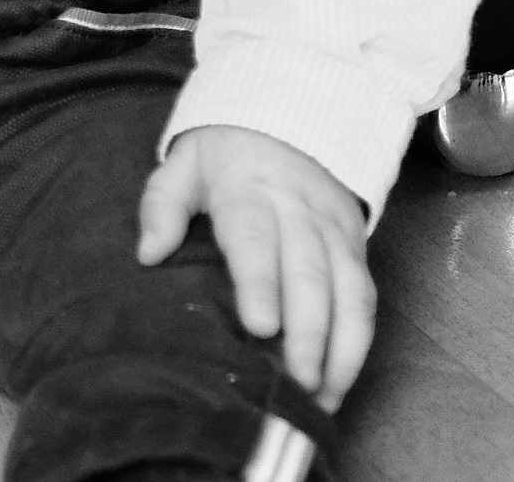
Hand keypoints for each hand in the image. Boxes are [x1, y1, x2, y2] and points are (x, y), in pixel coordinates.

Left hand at [136, 124, 373, 410]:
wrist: (284, 118)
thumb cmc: (222, 155)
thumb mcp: (183, 165)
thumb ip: (162, 205)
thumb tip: (148, 253)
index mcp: (248, 188)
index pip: (255, 237)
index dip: (260, 282)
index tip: (260, 326)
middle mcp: (297, 209)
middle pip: (309, 272)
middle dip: (308, 332)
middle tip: (296, 382)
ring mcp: (332, 227)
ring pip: (347, 288)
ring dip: (340, 347)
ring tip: (320, 397)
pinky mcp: (356, 244)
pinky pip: (365, 295)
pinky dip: (359, 341)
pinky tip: (341, 379)